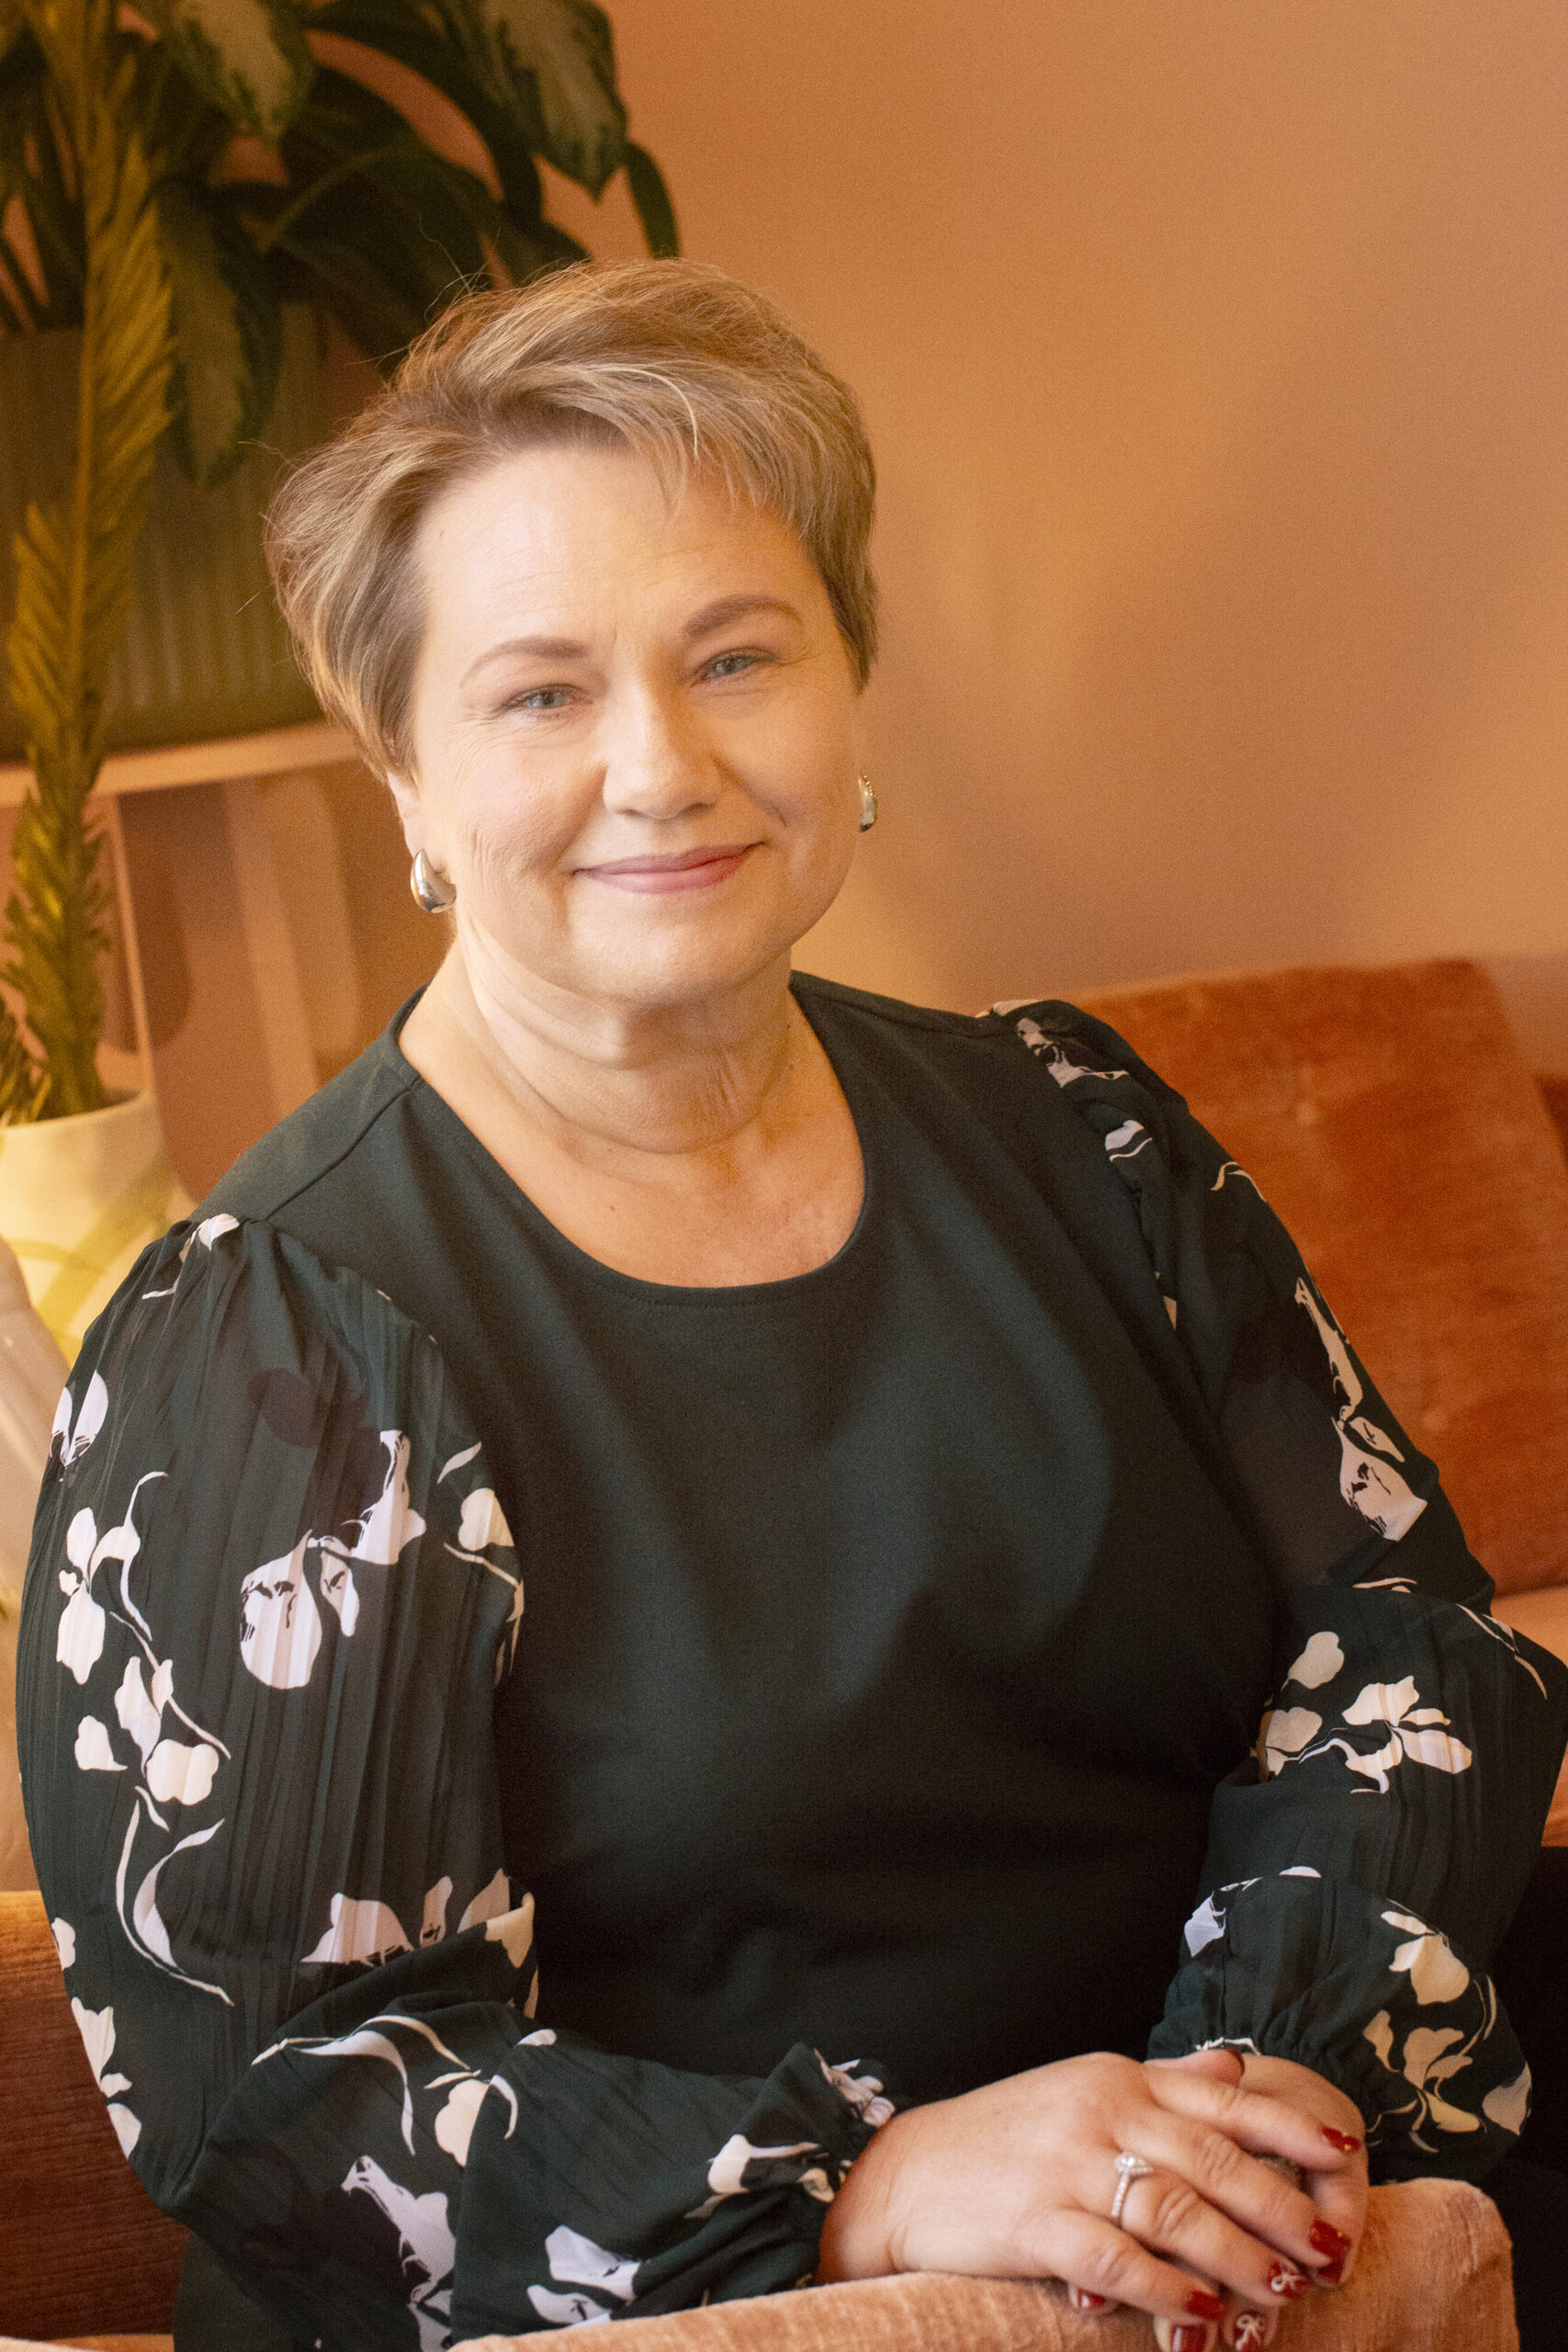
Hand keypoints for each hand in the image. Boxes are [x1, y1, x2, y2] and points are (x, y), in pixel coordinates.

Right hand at [817, 2048, 1364, 2348]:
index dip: (1288, 2125)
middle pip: (1212, 2159)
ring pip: (1176, 2208)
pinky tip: (1202, 2315)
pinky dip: (1166, 2289)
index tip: (1344, 2149)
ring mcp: (1067, 2164)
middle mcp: (1100, 2111)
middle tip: (1330, 2248)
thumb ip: (1160, 2084)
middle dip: (1281, 2206)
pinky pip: (1116, 2256)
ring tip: (1284, 2291)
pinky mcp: (1037, 2219)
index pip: (1221, 2099)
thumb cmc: (1003, 2138)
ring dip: (1238, 2255)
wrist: (908, 2172)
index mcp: (1117, 2078)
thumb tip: (1232, 2065)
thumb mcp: (1081, 2091)